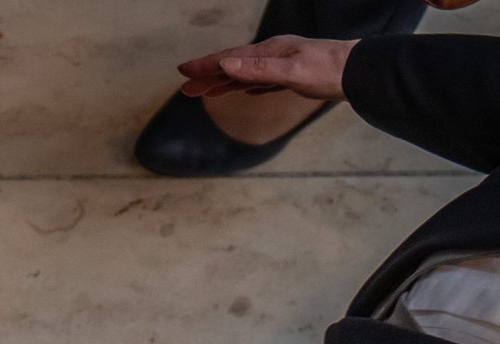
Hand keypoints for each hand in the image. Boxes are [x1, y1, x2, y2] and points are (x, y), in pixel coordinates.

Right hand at [177, 35, 355, 101]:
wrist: (360, 73)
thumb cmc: (328, 72)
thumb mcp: (291, 72)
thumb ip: (258, 69)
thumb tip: (226, 64)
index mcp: (269, 52)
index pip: (229, 59)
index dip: (205, 66)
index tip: (183, 72)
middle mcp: (273, 56)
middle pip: (233, 66)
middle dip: (208, 76)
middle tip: (186, 88)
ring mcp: (283, 65)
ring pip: (245, 73)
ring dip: (223, 82)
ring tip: (206, 91)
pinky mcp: (293, 76)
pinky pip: (261, 80)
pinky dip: (247, 85)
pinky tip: (244, 90)